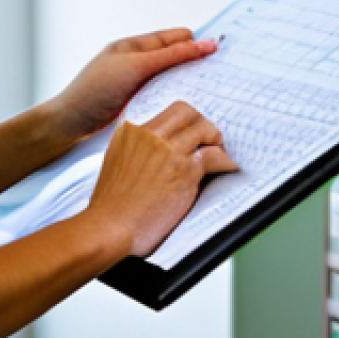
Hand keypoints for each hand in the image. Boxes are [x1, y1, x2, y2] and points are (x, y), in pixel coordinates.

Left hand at [42, 29, 216, 143]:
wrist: (69, 123)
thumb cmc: (94, 89)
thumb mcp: (135, 67)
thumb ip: (168, 56)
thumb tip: (202, 42)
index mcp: (133, 46)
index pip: (173, 38)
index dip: (195, 41)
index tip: (222, 47)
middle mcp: (135, 63)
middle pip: (174, 58)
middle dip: (196, 61)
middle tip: (225, 71)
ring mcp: (135, 85)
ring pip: (171, 79)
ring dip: (188, 82)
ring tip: (215, 91)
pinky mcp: (136, 105)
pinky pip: (163, 96)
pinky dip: (178, 98)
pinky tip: (191, 108)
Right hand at [84, 101, 238, 257]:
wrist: (109, 225)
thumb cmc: (111, 203)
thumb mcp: (116, 161)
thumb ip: (136, 148)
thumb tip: (158, 149)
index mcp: (132, 130)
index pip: (168, 112)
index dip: (186, 122)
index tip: (193, 132)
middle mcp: (150, 134)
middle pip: (188, 112)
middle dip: (203, 124)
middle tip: (210, 139)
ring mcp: (169, 150)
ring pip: (204, 128)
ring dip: (216, 141)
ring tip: (220, 154)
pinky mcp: (185, 170)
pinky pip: (215, 156)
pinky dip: (225, 161)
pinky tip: (228, 167)